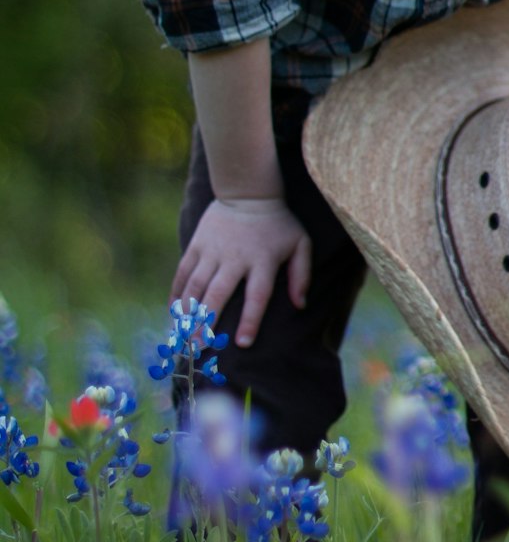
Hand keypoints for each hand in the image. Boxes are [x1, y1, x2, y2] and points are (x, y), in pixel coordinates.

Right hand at [172, 198, 311, 348]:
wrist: (248, 191)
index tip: (242, 343)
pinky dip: (176, 293)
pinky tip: (173, 313)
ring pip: (196, 286)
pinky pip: (183, 272)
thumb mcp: (300, 243)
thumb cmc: (277, 223)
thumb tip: (301, 305)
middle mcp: (235, 258)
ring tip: (182, 337)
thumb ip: (301, 275)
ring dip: (187, 313)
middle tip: (198, 349)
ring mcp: (213, 250)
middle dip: (207, 323)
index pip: (257, 296)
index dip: (250, 320)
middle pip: (218, 294)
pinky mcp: (197, 244)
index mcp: (262, 260)